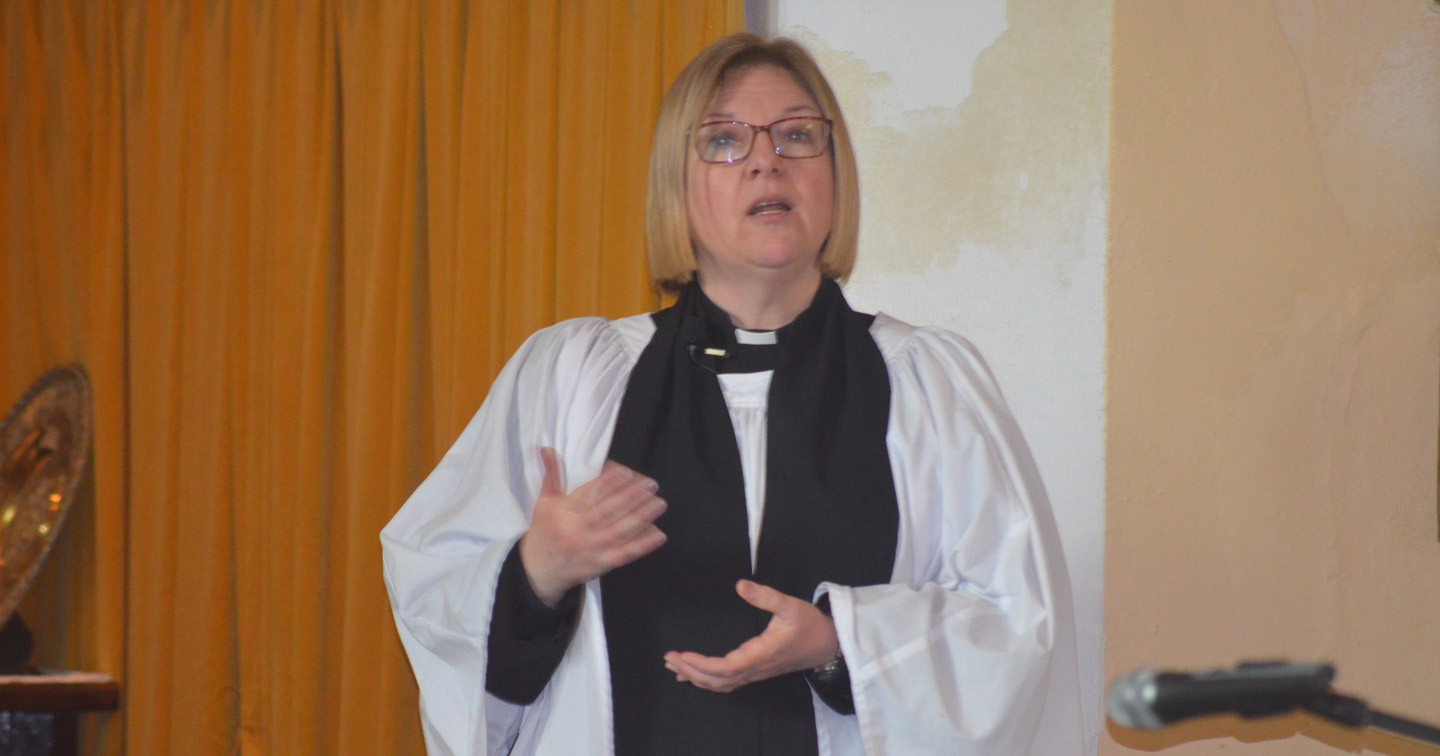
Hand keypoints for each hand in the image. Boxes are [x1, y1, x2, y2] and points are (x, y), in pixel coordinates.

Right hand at [518, 447, 667, 606]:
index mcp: (566, 513)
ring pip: (620, 531)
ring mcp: (593, 548)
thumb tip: (546, 449)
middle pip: (609, 511)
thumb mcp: (544, 501)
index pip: (590, 494)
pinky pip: (625, 554)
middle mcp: (580, 530)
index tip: (626, 472)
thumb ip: (551, 474)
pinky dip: (643, 545)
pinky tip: (659, 535)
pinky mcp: (602, 564)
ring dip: (642, 517)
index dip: (609, 482)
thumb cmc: (544, 531)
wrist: (540, 569)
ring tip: (659, 504)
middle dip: (632, 497)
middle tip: (651, 484)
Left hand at [663, 580, 838, 692]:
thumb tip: (741, 585)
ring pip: (722, 685)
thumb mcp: (790, 605)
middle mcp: (755, 669)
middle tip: (668, 659)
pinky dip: (707, 681)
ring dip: (696, 678)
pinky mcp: (756, 672)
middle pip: (718, 680)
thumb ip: (765, 596)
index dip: (701, 665)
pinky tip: (692, 677)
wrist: (827, 645)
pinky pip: (728, 683)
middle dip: (691, 672)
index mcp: (760, 654)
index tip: (682, 655)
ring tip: (674, 667)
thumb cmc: (809, 624)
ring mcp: (755, 673)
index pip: (725, 667)